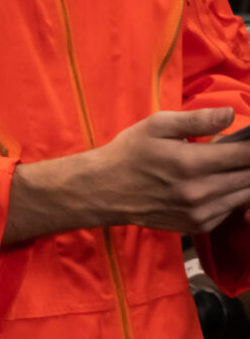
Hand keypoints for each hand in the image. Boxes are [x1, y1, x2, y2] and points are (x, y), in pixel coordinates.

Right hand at [9, 108, 249, 242]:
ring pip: (245, 195)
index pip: (246, 154)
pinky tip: (215, 184)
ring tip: (227, 165)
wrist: (103, 191)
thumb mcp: (156, 125)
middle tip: (237, 151)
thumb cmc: (130, 153)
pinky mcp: (197, 225)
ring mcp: (200, 213)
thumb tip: (231, 113)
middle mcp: (200, 192)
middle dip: (248, 162)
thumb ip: (197, 119)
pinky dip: (231, 196)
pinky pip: (230, 210)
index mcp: (191, 163)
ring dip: (243, 178)